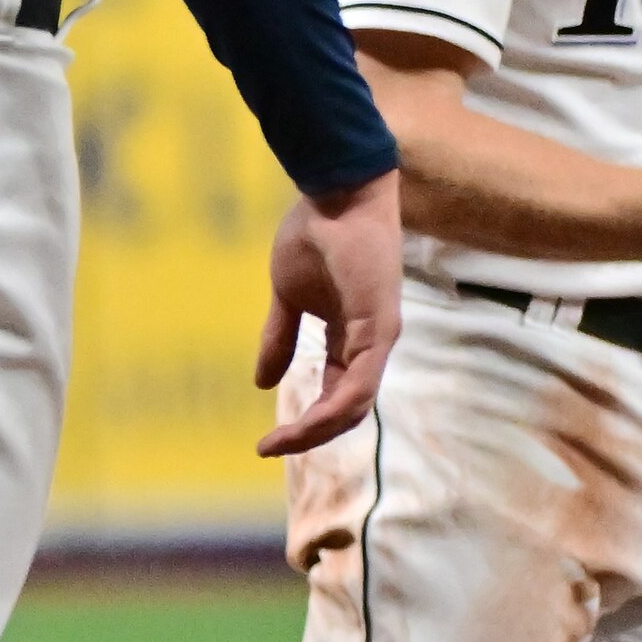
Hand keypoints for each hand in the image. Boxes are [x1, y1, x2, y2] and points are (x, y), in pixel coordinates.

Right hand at [258, 168, 402, 456]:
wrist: (335, 193)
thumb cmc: (315, 233)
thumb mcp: (287, 296)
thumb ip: (279, 339)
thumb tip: (262, 382)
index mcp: (349, 336)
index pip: (334, 393)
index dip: (304, 420)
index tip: (266, 440)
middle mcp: (369, 344)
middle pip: (347, 408)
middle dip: (309, 435)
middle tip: (270, 448)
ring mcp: (378, 338)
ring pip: (355, 405)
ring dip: (318, 430)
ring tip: (282, 441)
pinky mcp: (380, 329)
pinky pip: (361, 384)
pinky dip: (334, 409)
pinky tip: (308, 422)